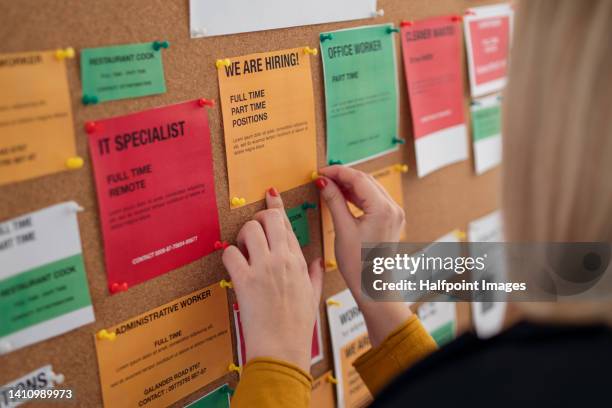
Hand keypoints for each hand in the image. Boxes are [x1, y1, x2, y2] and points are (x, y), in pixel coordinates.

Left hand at [222, 188, 323, 371]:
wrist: (283, 347)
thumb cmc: (297, 325)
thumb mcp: (312, 296)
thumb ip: (314, 274)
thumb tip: (315, 262)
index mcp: (298, 261)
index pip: (287, 224)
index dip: (276, 207)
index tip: (270, 195)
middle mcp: (282, 259)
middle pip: (268, 219)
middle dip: (258, 219)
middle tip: (252, 231)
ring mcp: (264, 268)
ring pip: (249, 230)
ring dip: (242, 236)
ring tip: (243, 250)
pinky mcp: (245, 280)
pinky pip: (230, 253)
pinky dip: (228, 256)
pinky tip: (233, 266)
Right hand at [316, 165, 411, 346]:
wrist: (373, 287)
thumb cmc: (359, 264)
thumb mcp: (343, 229)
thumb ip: (334, 201)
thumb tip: (323, 182)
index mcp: (383, 209)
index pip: (358, 179)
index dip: (338, 172)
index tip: (320, 172)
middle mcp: (393, 208)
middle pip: (366, 181)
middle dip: (344, 177)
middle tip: (323, 177)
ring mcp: (394, 214)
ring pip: (370, 189)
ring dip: (350, 185)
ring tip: (330, 185)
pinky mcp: (390, 220)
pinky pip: (373, 200)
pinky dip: (357, 196)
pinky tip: (342, 197)